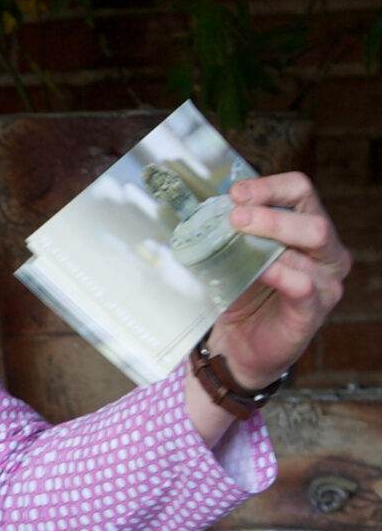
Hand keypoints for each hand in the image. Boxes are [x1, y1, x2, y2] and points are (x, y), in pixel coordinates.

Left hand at [213, 172, 352, 387]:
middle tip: (234, 216)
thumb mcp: (235, 253)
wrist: (239, 343)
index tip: (235, 193)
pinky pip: (304, 285)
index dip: (270, 186)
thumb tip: (204, 205)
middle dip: (271, 214)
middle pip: (313, 220)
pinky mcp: (313, 311)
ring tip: (238, 237)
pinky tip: (261, 270)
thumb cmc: (243, 292)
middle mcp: (327, 254)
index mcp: (308, 230)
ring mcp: (326, 283)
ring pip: (313, 246)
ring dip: (272, 237)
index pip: (302, 191)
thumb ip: (230, 229)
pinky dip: (282, 273)